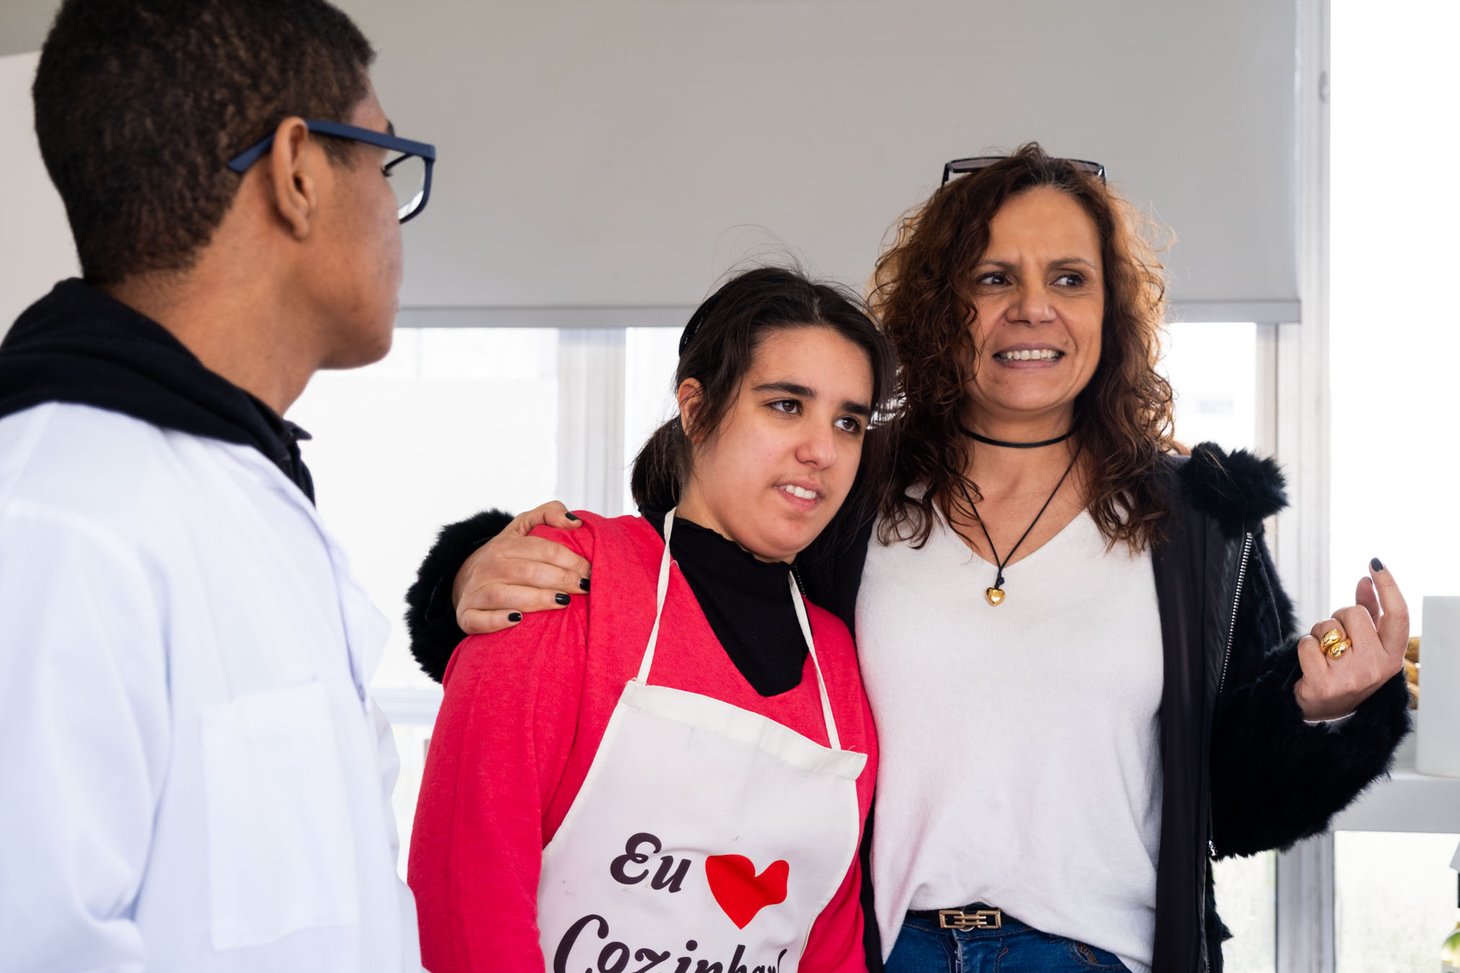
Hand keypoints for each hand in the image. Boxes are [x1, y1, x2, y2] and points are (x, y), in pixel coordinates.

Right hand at [452, 501, 589, 633]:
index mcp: (505, 544)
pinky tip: (518, 620)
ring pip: (507, 595)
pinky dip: (497, 620)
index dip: (570, 559)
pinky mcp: (467, 615)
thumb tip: (575, 523)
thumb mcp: (522, 527)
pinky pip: (479, 619)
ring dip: (537, 599)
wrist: (464, 578)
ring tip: (563, 602)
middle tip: (585, 587)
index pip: (542, 549)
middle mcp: (489, 566)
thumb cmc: (505, 555)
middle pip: (529, 572)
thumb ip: (549, 514)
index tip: (590, 570)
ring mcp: (477, 591)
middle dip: (561, 579)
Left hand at [1293, 559, 1408, 720]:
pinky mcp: (1323, 683)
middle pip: (1354, 612)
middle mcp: (1377, 667)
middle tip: (1337, 640)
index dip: (1389, 586)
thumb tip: (1365, 580)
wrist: (1324, 711)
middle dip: (1339, 618)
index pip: (1398, 615)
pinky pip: (1306, 643)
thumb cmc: (1346, 671)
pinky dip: (1304, 648)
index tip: (1375, 564)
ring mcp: (1351, 677)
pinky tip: (1311, 664)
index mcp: (1392, 657)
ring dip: (1319, 634)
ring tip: (1324, 654)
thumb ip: (1369, 613)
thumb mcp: (1364, 644)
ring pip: (1327, 626)